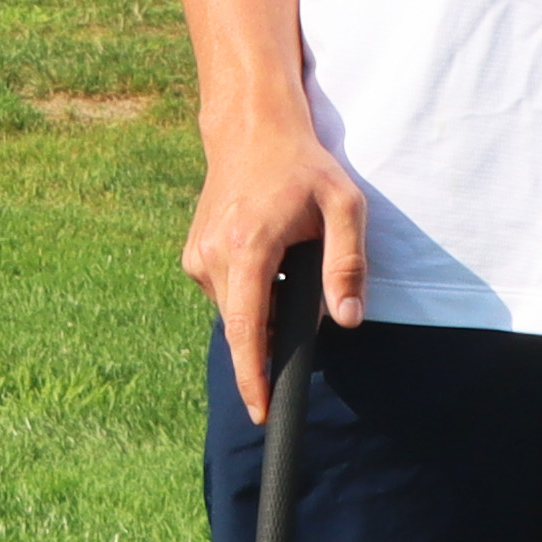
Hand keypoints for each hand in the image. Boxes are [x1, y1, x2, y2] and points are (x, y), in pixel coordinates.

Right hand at [181, 120, 370, 400]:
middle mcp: (212, 256)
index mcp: (248, 247)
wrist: (251, 131)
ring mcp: (197, 257)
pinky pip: (226, 293)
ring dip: (265, 303)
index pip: (245, 329)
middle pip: (245, 325)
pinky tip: (267, 253)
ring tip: (287, 255)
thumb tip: (348, 320)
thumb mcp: (344, 206)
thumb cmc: (303, 166)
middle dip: (275, 327)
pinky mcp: (193, 256)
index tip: (260, 410)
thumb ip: (348, 264)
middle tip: (303, 278)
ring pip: (236, 310)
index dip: (252, 376)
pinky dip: (251, 289)